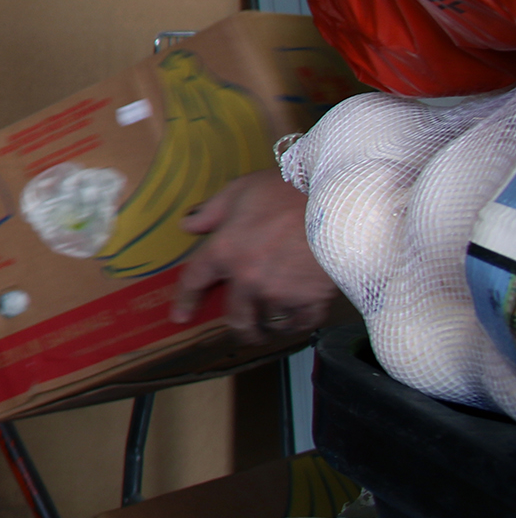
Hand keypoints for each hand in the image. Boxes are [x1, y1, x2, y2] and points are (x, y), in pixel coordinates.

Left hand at [171, 169, 337, 342]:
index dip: (185, 300)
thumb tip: (188, 224)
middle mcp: (246, 278)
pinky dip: (296, 325)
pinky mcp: (310, 301)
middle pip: (236, 317)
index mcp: (224, 251)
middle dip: (238, 326)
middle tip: (243, 328)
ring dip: (268, 326)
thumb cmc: (286, 190)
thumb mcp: (240, 190)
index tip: (179, 316)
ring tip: (271, 324)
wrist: (337, 201)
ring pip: (267, 323)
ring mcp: (278, 293)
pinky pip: (299, 324)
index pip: (195, 281)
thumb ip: (212, 211)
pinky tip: (295, 320)